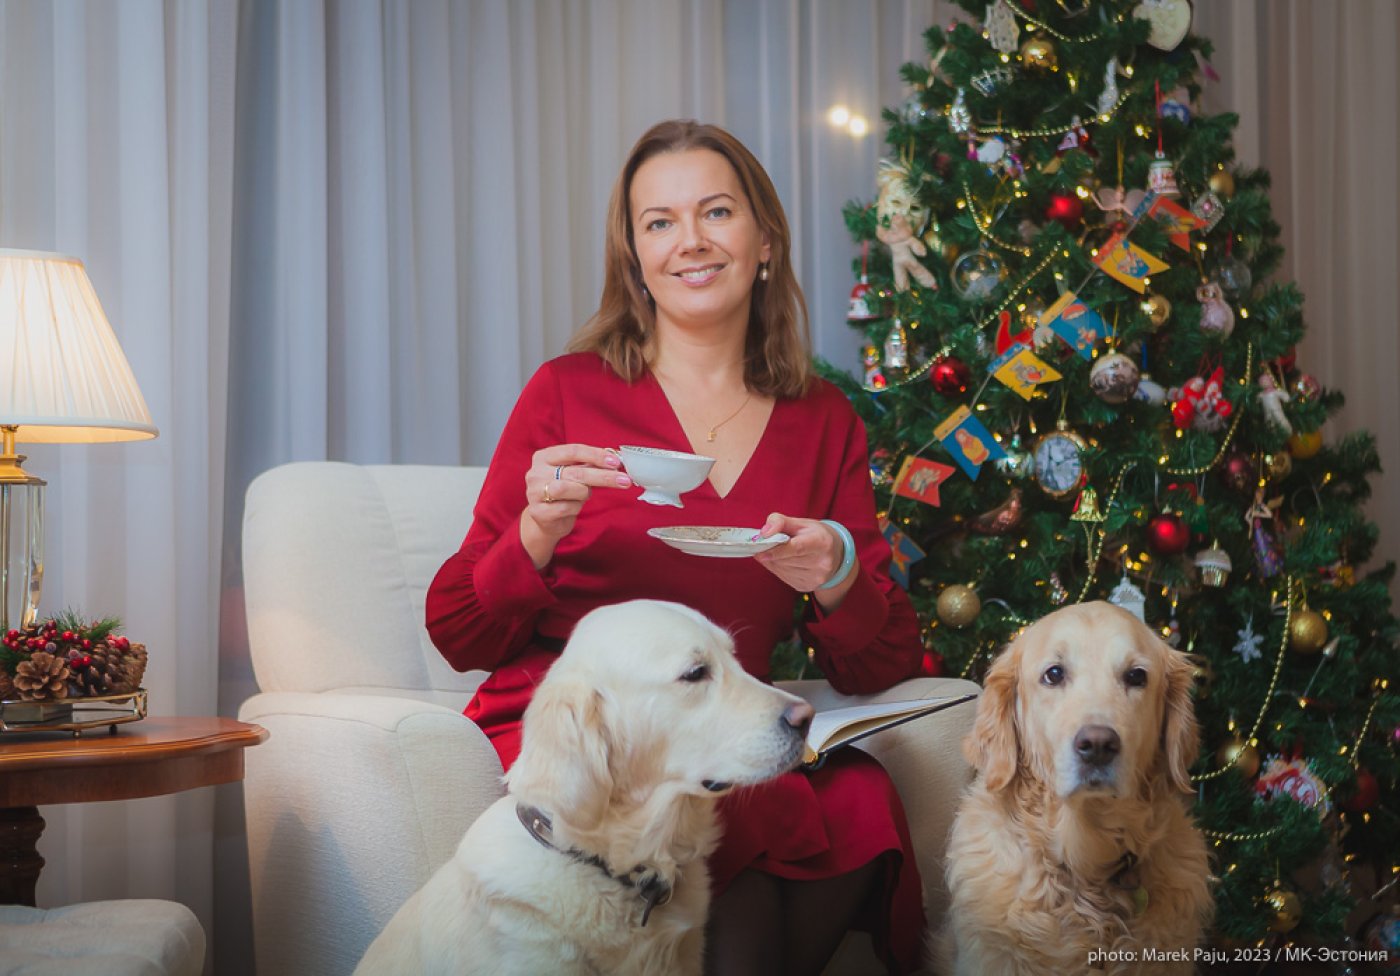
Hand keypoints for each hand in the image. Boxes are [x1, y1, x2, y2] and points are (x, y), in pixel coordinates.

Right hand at [520, 445, 632, 567]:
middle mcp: (536, 472)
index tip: (616, 462)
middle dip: (603, 476)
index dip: (596, 455)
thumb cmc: (564, 493)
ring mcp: (534, 493)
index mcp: (544, 457)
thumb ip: (589, 466)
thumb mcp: (574, 475)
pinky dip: (576, 507)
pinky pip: (566, 508)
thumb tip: (616, 460)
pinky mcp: (538, 512)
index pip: (573, 451)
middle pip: (575, 471)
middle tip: (624, 480)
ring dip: (584, 493)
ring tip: (585, 495)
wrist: (546, 520)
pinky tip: (573, 508)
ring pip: (569, 489)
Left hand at [752, 513, 855, 606]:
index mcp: (822, 542)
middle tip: (762, 546)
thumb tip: (764, 533)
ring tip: (775, 552)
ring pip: (783, 570)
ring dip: (773, 561)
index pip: (796, 548)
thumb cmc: (815, 535)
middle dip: (771, 554)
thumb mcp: (801, 523)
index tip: (759, 552)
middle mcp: (822, 563)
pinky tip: (782, 561)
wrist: (835, 555)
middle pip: (787, 560)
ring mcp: (816, 578)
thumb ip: (780, 521)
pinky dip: (778, 569)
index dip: (776, 551)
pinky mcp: (808, 587)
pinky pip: (784, 578)